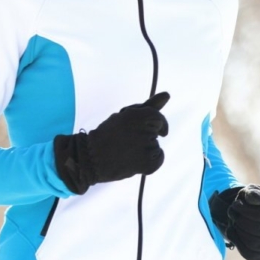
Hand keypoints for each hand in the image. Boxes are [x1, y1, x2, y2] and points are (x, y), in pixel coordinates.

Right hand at [53, 92, 169, 193]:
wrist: (91, 158)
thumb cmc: (109, 134)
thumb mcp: (127, 115)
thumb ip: (149, 106)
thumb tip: (167, 95)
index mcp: (138, 116)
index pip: (157, 118)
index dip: (151, 122)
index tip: (145, 128)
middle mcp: (144, 131)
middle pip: (156, 131)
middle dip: (146, 134)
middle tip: (127, 140)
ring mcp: (147, 149)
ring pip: (156, 145)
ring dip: (145, 148)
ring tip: (126, 151)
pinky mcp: (149, 164)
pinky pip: (159, 158)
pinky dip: (150, 160)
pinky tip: (134, 160)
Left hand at [209, 184, 259, 259]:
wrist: (252, 218)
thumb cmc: (252, 202)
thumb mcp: (252, 192)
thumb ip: (253, 193)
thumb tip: (255, 198)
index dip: (245, 210)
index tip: (235, 204)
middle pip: (256, 228)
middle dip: (239, 219)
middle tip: (231, 212)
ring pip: (252, 241)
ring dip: (238, 230)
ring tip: (233, 221)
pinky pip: (249, 253)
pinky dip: (237, 242)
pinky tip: (232, 231)